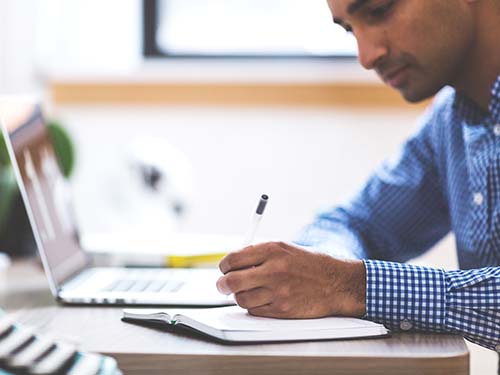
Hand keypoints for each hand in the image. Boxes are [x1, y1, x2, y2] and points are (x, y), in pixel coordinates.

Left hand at [217, 241, 365, 318]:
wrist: (336, 283)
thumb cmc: (310, 264)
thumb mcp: (284, 249)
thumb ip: (258, 254)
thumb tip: (232, 264)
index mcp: (272, 249)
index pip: (232, 259)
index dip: (224, 266)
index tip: (225, 269)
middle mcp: (273, 269)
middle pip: (230, 281)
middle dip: (222, 285)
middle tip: (223, 285)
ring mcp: (277, 291)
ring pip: (240, 299)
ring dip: (240, 296)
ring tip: (249, 291)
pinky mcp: (282, 310)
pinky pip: (254, 310)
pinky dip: (254, 306)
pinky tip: (263, 299)